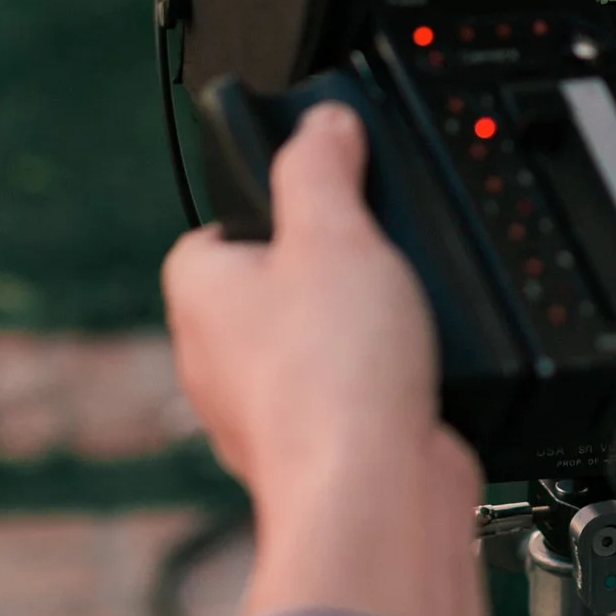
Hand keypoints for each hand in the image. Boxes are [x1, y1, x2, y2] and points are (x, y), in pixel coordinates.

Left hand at [162, 104, 484, 615]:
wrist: (371, 493)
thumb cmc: (330, 377)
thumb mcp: (334, 230)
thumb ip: (322, 164)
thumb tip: (321, 122)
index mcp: (199, 292)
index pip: (223, 224)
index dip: (278, 203)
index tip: (324, 191)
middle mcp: (217, 355)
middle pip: (279, 279)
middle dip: (334, 268)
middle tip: (377, 256)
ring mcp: (266, 407)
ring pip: (318, 339)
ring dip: (364, 326)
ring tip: (402, 317)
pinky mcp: (318, 444)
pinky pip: (352, 390)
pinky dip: (385, 378)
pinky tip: (416, 369)